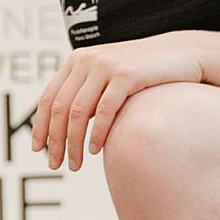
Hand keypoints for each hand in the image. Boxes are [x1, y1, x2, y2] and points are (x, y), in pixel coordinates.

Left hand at [30, 33, 205, 170]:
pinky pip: (104, 110)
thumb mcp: (109, 78)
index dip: (40, 126)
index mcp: (77, 61)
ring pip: (78, 112)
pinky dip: (97, 133)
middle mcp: (87, 60)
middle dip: (55, 140)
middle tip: (55, 164)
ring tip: (75, 165)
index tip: (38, 150)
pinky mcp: (127, 74)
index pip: (49, 97)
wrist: (181, 54)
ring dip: (73, 143)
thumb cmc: (143, 73)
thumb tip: (65, 129)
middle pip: (61, 108)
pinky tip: (95, 150)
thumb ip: (87, 94)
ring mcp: (106, 65)